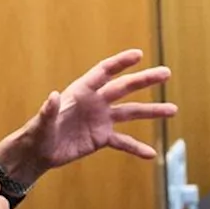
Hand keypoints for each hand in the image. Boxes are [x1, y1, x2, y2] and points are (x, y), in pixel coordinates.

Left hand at [0, 49, 174, 187]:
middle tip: (166, 73)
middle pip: (124, 87)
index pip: (104, 72)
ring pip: (130, 113)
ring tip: (172, 109)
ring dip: (151, 111)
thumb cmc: (37, 133)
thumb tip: (53, 96)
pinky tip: (151, 154)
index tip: (139, 55)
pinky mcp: (101, 138)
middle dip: (145, 80)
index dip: (120, 62)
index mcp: (81, 91)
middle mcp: (96, 102)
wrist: (39, 152)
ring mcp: (101, 119)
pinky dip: (136, 147)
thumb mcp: (42, 122)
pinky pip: (123, 141)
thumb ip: (49, 110)